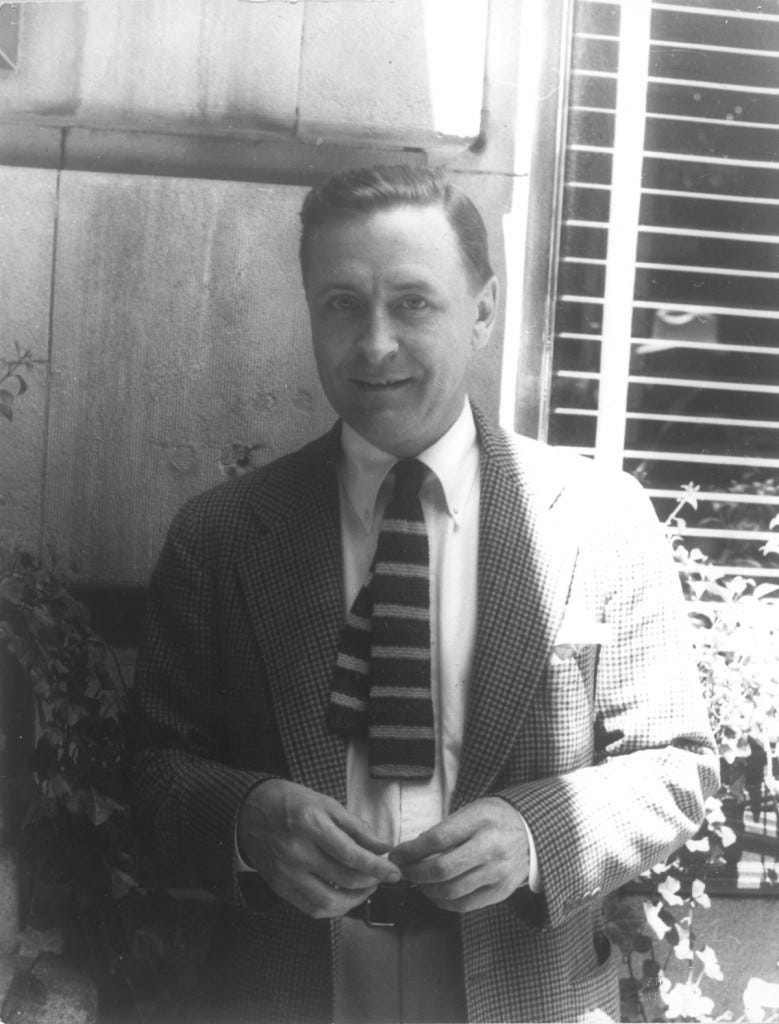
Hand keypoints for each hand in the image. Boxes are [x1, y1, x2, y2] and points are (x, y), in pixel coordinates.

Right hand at [237, 779, 401, 918]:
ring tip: (366, 887)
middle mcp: (297, 852)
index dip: (378, 867)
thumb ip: (356, 827)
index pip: (352, 856)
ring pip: (330, 903)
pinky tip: (345, 896)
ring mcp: (287, 874)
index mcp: (311, 825)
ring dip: (356, 900)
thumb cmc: (291, 802)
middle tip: (383, 876)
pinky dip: (334, 908)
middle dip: (372, 881)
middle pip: (345, 879)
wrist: (249, 811)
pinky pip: (312, 909)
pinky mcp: (279, 888)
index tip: (394, 872)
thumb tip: (383, 846)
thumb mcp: (325, 803)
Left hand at [389, 797, 529, 912]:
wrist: (533, 833)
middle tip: (403, 871)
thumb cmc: (494, 819)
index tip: (396, 854)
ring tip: (417, 882)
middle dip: (415, 873)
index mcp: (480, 821)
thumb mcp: (471, 811)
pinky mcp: (501, 892)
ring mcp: (498, 872)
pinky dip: (443, 902)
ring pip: (451, 891)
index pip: (437, 839)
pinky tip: (435, 893)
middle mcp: (490, 848)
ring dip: (426, 889)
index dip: (411, 850)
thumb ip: (445, 830)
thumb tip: (412, 850)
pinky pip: (465, 905)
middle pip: (442, 869)